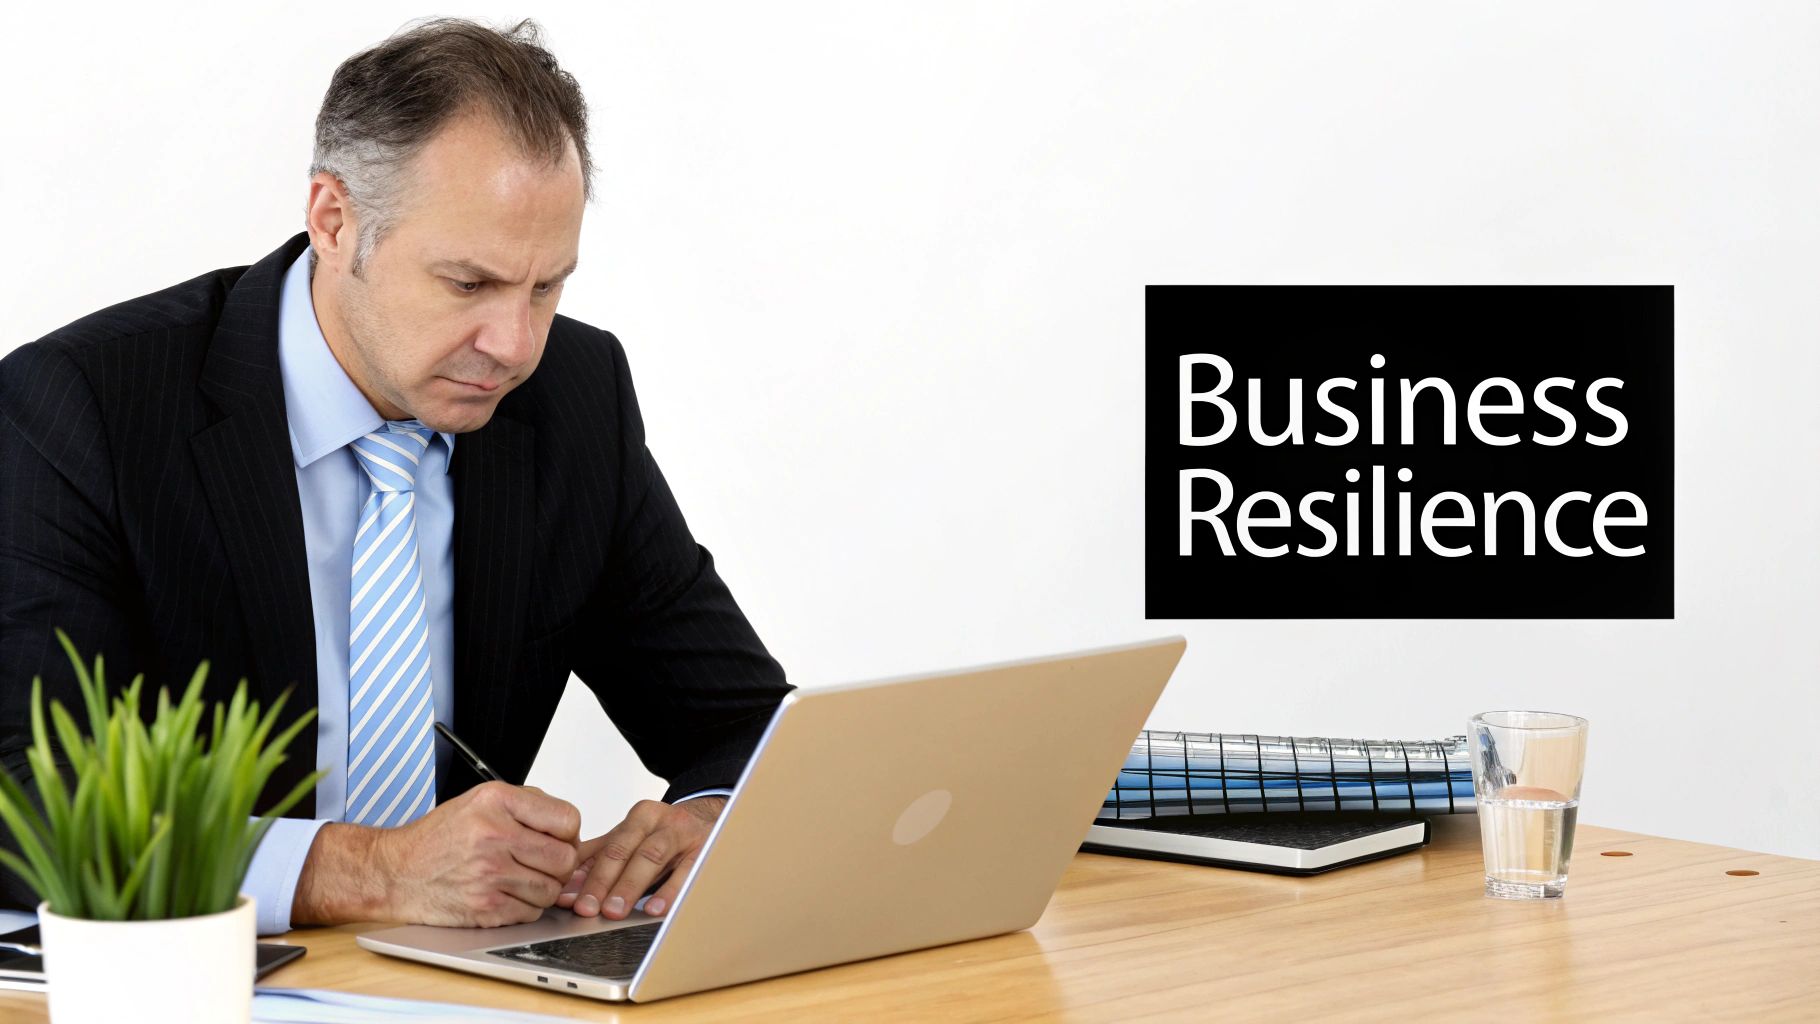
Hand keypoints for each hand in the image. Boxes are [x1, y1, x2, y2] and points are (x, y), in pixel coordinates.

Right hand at [293, 781, 582, 927]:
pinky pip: (531, 912)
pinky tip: (506, 894)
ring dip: (544, 888)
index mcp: (497, 802)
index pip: (568, 819)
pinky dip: (525, 907)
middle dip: (560, 864)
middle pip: (565, 858)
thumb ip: (526, 804)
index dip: (568, 833)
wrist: (396, 872)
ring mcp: (490, 874)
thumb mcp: (479, 801)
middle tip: (542, 863)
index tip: (557, 839)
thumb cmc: (439, 838)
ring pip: (552, 890)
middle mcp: (494, 835)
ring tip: (522, 879)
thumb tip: (568, 825)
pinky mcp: (486, 907)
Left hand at [558, 796, 725, 919]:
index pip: (607, 847)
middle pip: (625, 849)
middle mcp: (660, 820)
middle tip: (588, 909)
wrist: (716, 820)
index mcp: (639, 817)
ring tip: (615, 911)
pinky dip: (670, 891)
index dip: (586, 875)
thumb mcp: (637, 841)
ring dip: (630, 885)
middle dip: (603, 882)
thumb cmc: (670, 837)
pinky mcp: (707, 848)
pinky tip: (656, 908)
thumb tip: (568, 888)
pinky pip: (687, 870)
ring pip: (652, 856)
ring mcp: (684, 833)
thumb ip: (602, 860)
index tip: (570, 900)